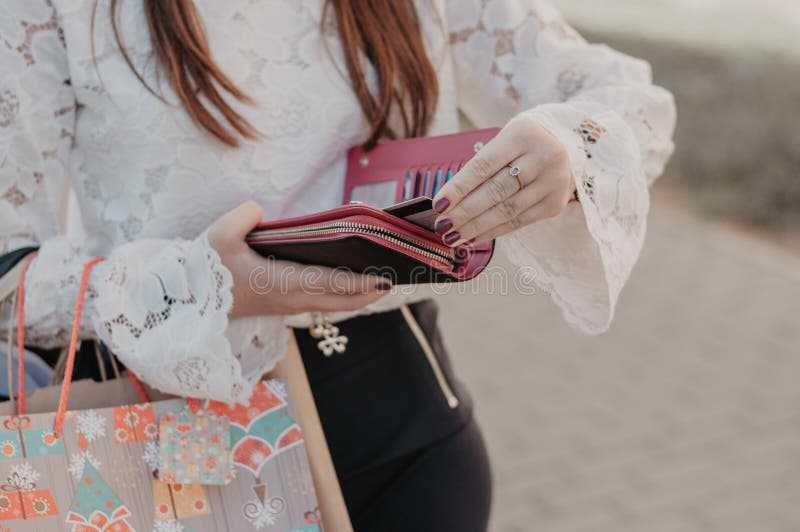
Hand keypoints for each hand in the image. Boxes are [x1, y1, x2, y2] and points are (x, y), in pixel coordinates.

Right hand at [208, 201, 392, 317]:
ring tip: (384, 278)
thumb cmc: (207, 269)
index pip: (330, 284)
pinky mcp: (288, 304)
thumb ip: (241, 217)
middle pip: (342, 301)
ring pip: (335, 304)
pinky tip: (356, 279)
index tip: (385, 278)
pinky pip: (325, 301)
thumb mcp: (218, 237)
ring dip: (361, 295)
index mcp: (281, 284)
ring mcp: (291, 304)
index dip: (360, 282)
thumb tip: (258, 209)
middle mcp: (292, 298)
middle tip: (397, 276)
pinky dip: (346, 293)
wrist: (192, 301)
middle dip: (370, 292)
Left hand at [431, 113, 576, 245]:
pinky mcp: (556, 203)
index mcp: (523, 134)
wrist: (567, 145)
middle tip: (442, 226)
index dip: (459, 187)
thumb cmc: (522, 145)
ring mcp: (553, 182)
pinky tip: (474, 238)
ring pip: (507, 210)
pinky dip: (493, 231)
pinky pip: (519, 221)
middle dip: (464, 212)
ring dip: (476, 227)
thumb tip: (449, 203)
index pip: (484, 165)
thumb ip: (480, 169)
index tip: (439, 204)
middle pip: (495, 190)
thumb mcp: (504, 142)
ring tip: (453, 236)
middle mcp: (543, 156)